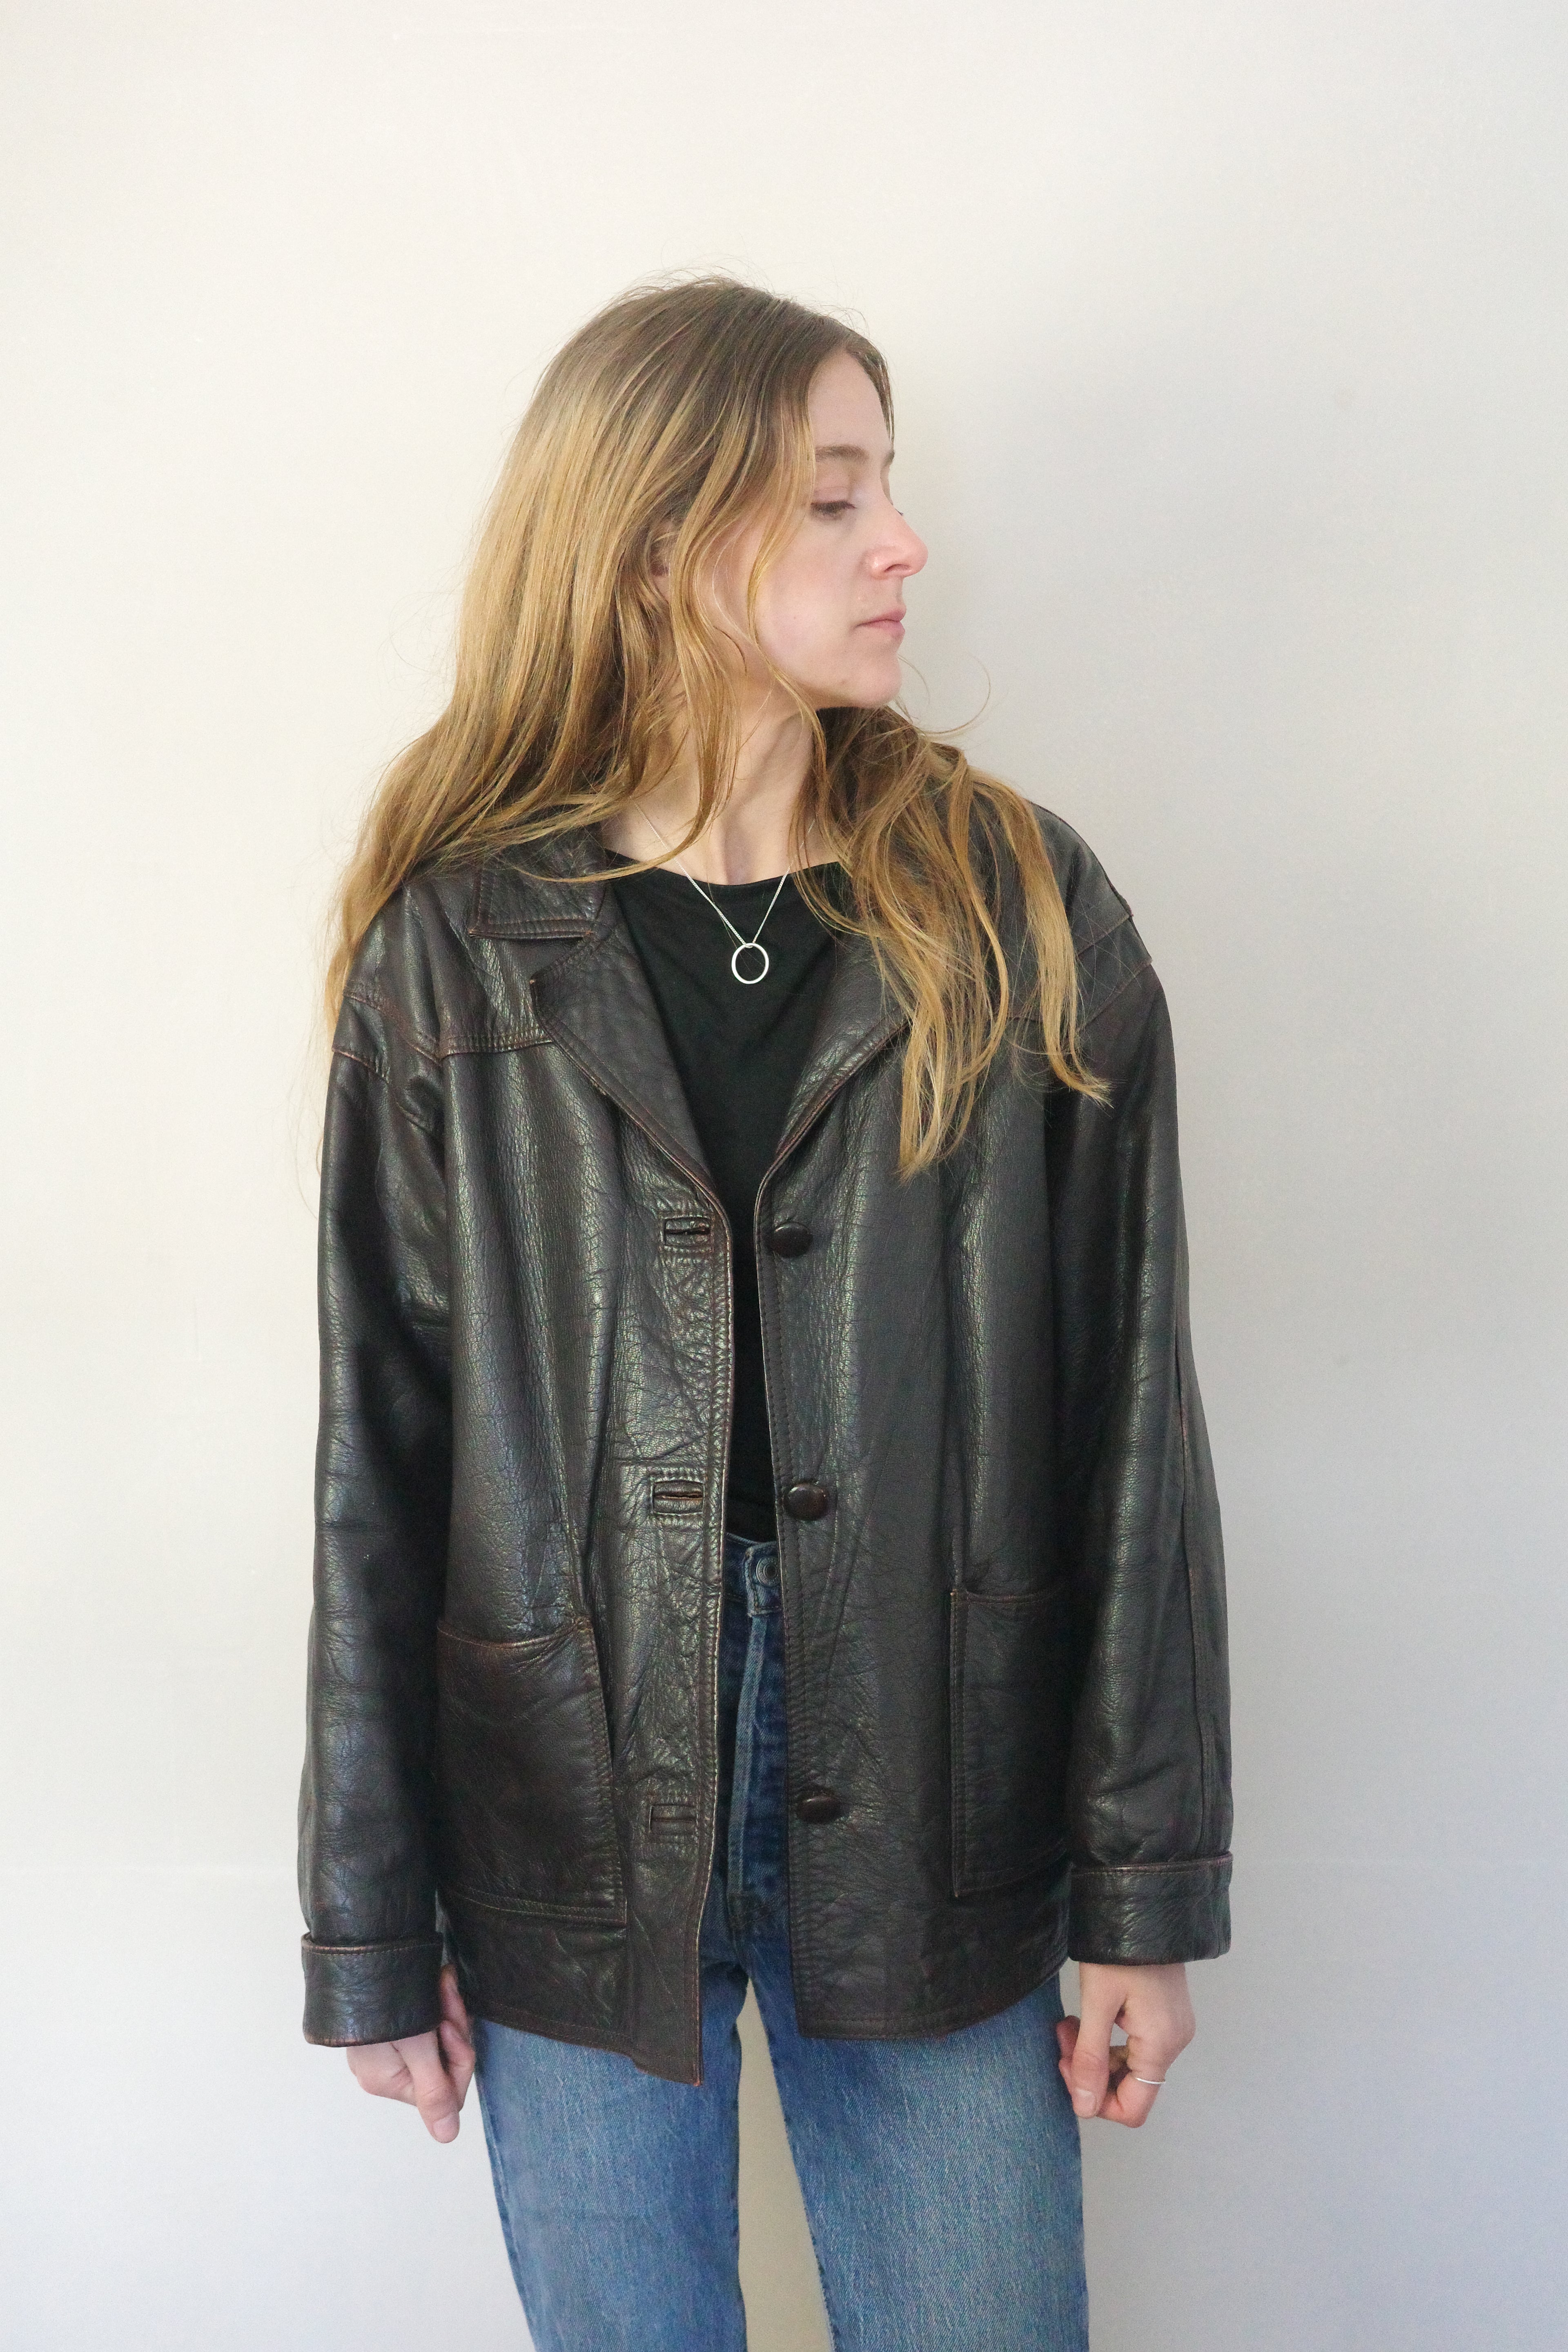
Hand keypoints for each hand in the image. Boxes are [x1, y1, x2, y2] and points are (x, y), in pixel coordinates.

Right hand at [346, 1961, 475, 2141]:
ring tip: (442, 1980)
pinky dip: (437, 2002)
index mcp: (388, 2083)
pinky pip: (426, 2023)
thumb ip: (434, 2091)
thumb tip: (448, 2137)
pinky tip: (438, 1980)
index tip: (453, 2024)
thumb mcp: (417, 2046)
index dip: (459, 2058)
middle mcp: (386, 2071)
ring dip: (448, 2008)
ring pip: (438, 2040)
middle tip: (448, 1992)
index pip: (445, 2091)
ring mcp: (387, 2047)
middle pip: (443, 2063)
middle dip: (454, 2026)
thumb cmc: (384, 2000)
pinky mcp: (390, 2023)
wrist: (358, 1949)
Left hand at [1056, 1961, 1194, 2127]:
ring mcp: (1172, 2028)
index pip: (1133, 2108)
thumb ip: (1090, 2058)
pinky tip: (1085, 2018)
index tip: (1068, 2067)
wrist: (1143, 1903)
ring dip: (1094, 2052)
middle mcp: (1174, 2042)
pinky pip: (1134, 2044)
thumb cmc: (1119, 1948)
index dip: (1095, 2100)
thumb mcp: (1096, 2003)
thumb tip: (1084, 2108)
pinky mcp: (1164, 2014)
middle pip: (1129, 2086)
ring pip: (1128, 2064)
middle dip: (1089, 2070)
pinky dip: (1108, 2038)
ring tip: (1069, 2024)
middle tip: (1062, 2038)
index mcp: (1161, 2044)